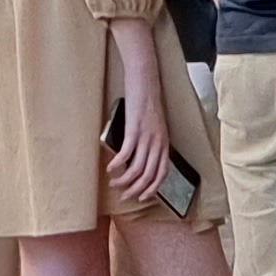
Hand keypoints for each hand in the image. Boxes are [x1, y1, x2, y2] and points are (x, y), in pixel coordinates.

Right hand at [104, 28, 169, 207]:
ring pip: (137, 169)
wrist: (146, 80)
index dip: (152, 188)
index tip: (141, 196)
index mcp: (164, 143)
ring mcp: (147, 137)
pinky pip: (126, 154)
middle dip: (136, 190)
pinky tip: (110, 169)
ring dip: (124, 181)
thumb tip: (140, 156)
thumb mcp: (154, 125)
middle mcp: (158, 143)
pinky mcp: (134, 129)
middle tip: (124, 195)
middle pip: (149, 176)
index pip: (162, 174)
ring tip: (114, 184)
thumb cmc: (148, 100)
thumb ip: (151, 141)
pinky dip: (118, 165)